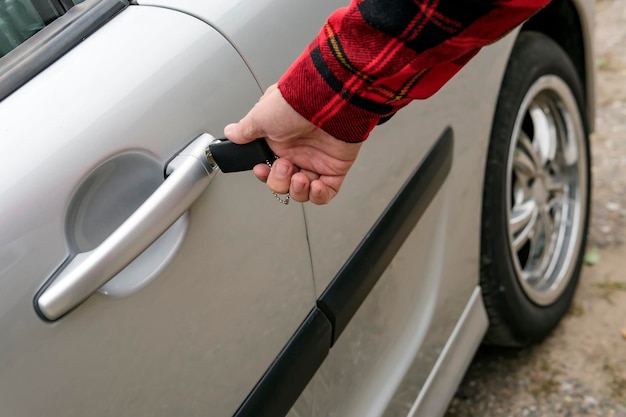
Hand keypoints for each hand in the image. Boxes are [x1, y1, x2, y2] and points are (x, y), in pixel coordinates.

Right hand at [224, 84, 361, 204]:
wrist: (326, 100)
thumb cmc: (295, 104)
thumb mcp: (260, 116)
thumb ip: (245, 129)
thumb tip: (231, 133)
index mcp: (280, 141)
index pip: (269, 167)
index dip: (265, 174)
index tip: (262, 169)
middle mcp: (298, 150)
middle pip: (283, 182)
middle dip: (280, 181)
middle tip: (284, 166)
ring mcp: (317, 159)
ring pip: (303, 190)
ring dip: (298, 191)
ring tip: (300, 179)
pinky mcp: (336, 167)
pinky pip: (328, 191)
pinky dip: (320, 196)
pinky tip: (315, 187)